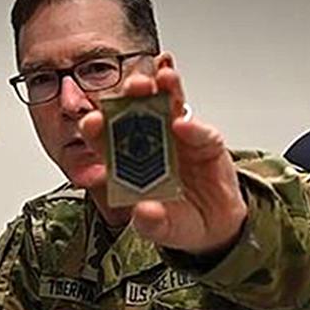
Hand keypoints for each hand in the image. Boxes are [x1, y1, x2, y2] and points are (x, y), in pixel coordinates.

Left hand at [79, 67, 246, 256]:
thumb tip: (143, 213)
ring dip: (165, 89)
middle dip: (133, 94)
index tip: (93, 121)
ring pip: (168, 105)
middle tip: (133, 86)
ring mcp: (178, 136)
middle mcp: (150, 142)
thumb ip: (151, 224)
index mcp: (127, 161)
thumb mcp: (162, 229)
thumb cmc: (178, 219)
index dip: (98, 127)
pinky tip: (185, 124)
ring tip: (163, 80)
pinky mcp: (205, 140)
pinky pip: (199, 129)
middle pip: (136, 110)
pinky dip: (193, 124)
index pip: (106, 138)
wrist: (216, 225)